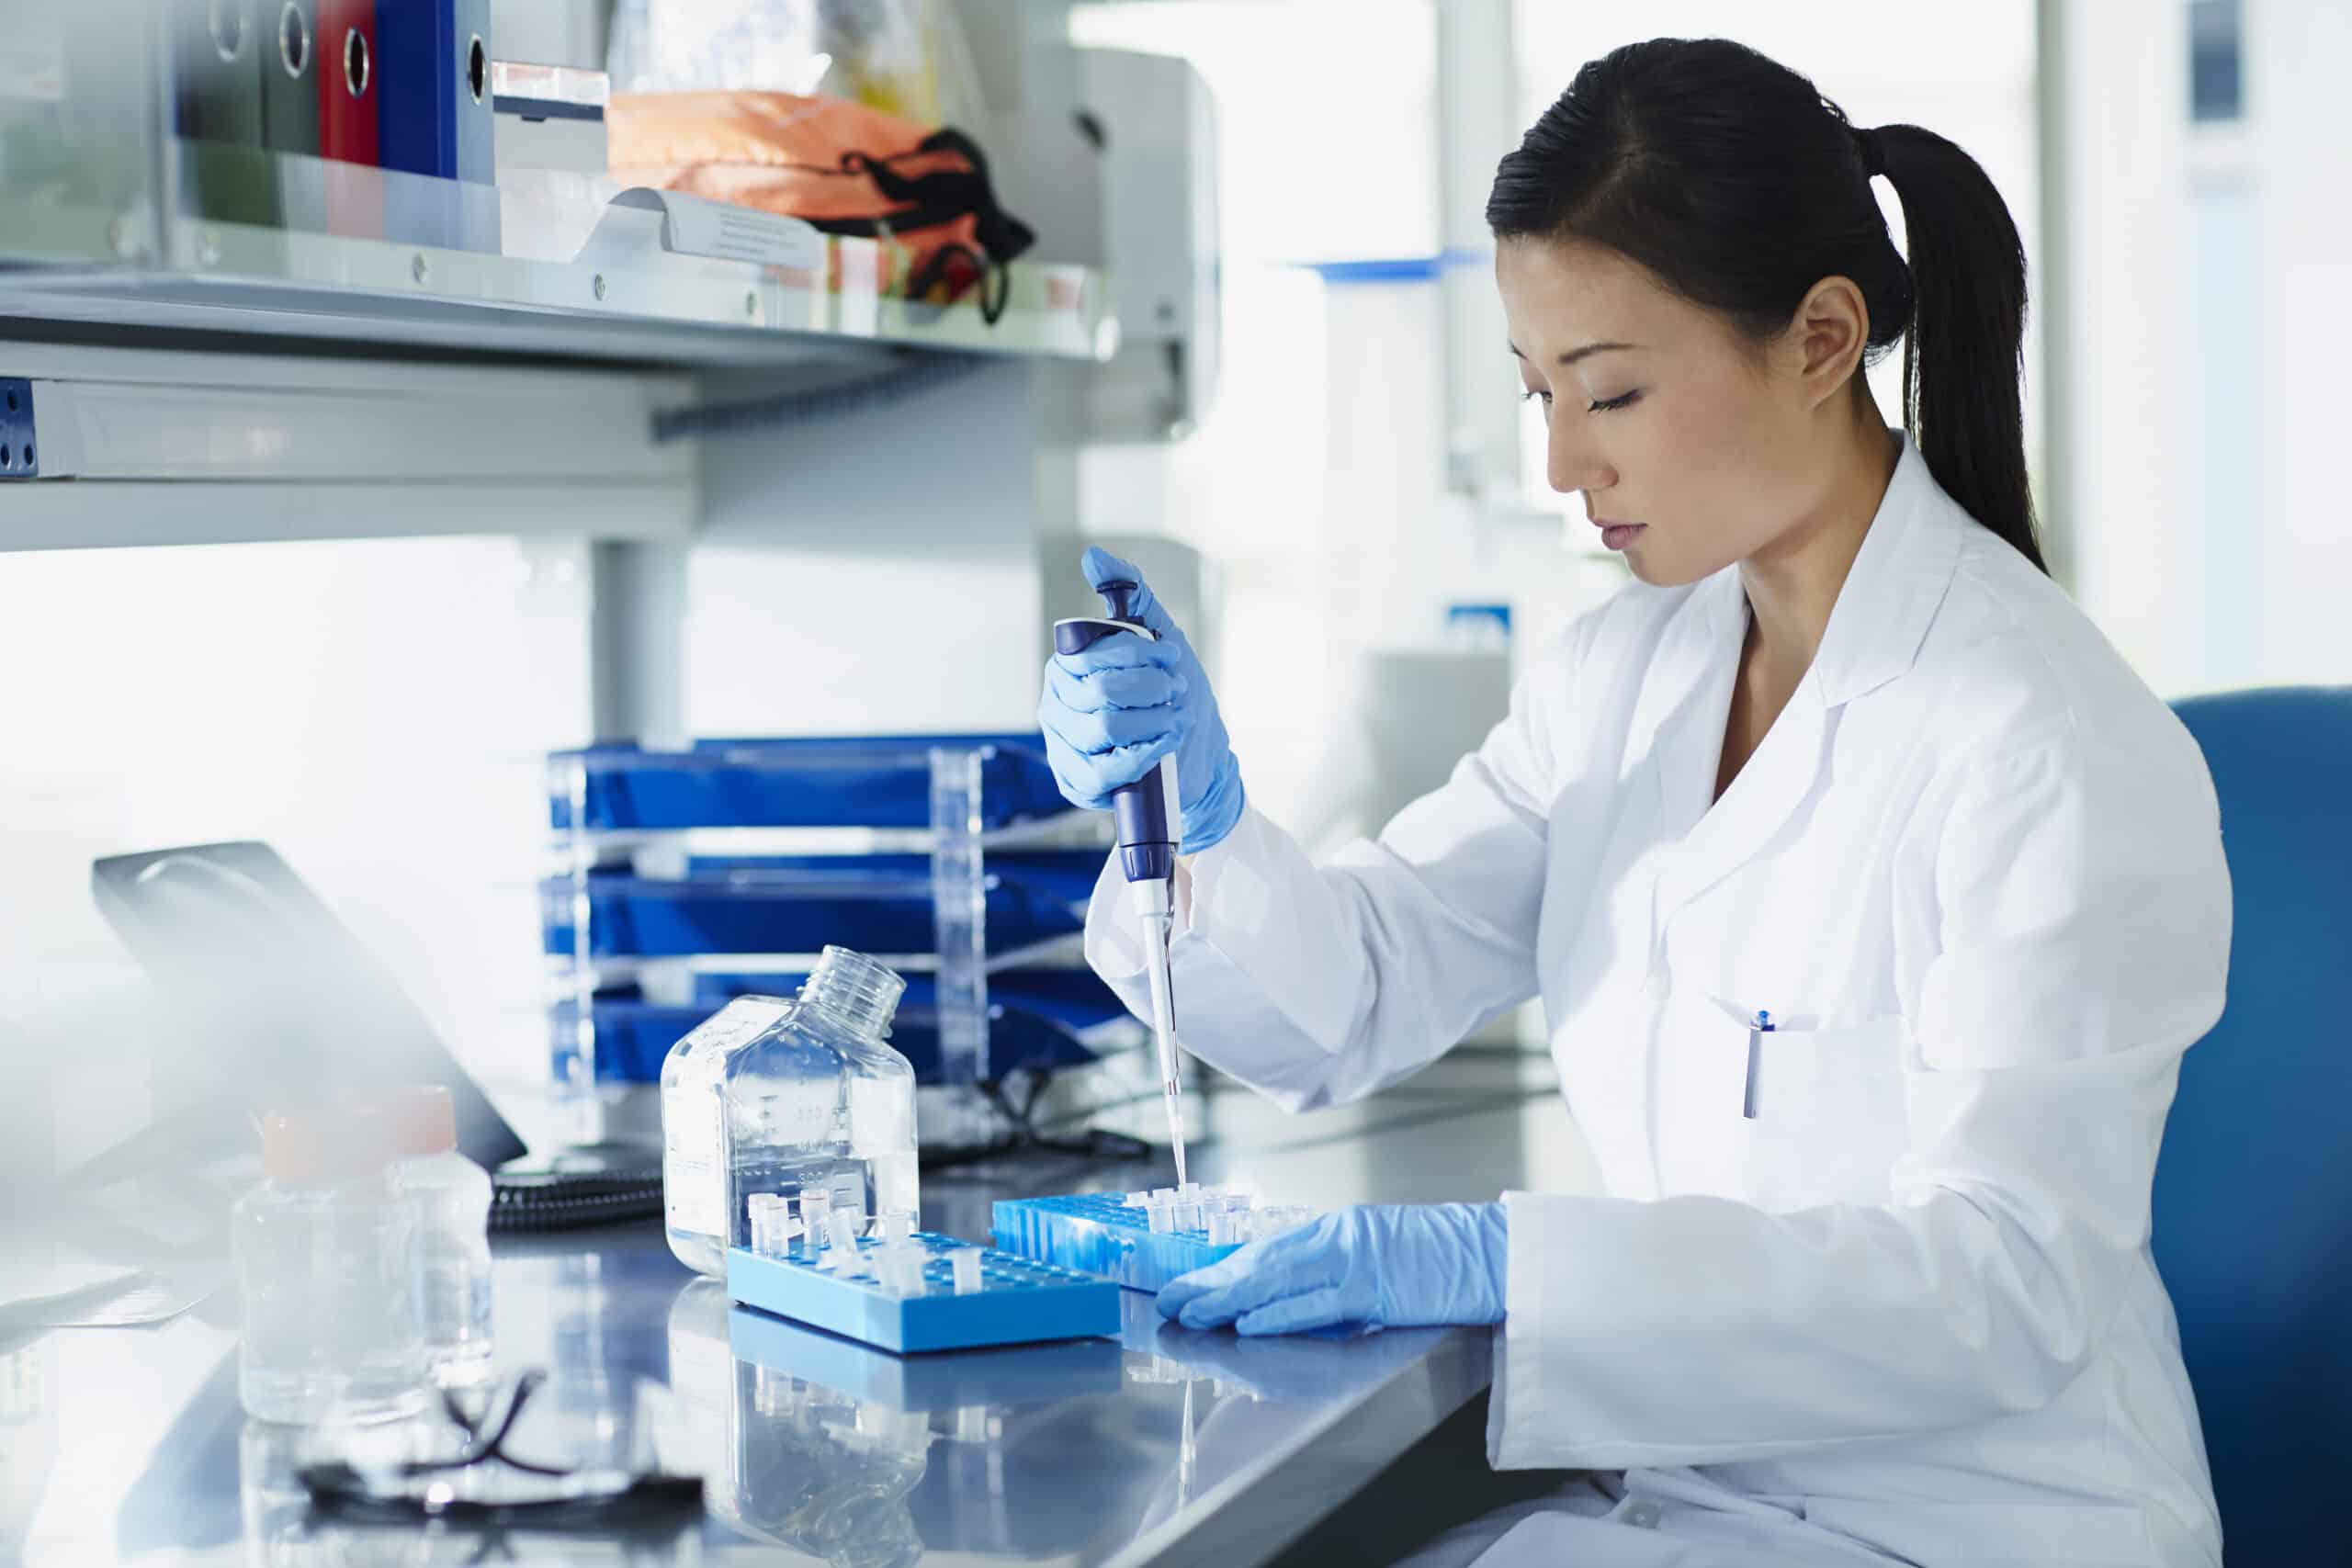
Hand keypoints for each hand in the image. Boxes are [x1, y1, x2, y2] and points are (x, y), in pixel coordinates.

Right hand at [1037, 548, 1244, 853]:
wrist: (1198, 759)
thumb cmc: (1173, 697)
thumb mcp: (1160, 640)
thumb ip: (1131, 596)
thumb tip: (1093, 556)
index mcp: (1068, 665)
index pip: (1094, 654)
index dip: (1139, 654)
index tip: (1172, 657)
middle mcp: (1056, 703)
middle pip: (1101, 691)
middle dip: (1151, 689)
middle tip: (1175, 692)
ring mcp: (1063, 746)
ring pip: (1103, 729)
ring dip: (1152, 722)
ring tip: (1176, 719)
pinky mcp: (1077, 783)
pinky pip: (1103, 771)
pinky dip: (1142, 755)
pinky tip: (1166, 745)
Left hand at [1155, 1203, 1507, 1335]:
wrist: (1496, 1254)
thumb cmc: (1445, 1261)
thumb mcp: (1381, 1256)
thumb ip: (1336, 1275)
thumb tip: (1290, 1302)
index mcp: (1340, 1231)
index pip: (1268, 1250)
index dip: (1224, 1269)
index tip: (1187, 1284)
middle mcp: (1341, 1237)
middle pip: (1262, 1260)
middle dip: (1212, 1282)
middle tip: (1168, 1300)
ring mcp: (1358, 1258)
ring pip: (1278, 1278)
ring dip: (1229, 1298)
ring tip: (1190, 1312)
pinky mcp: (1378, 1284)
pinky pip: (1317, 1302)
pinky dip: (1279, 1312)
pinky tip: (1247, 1322)